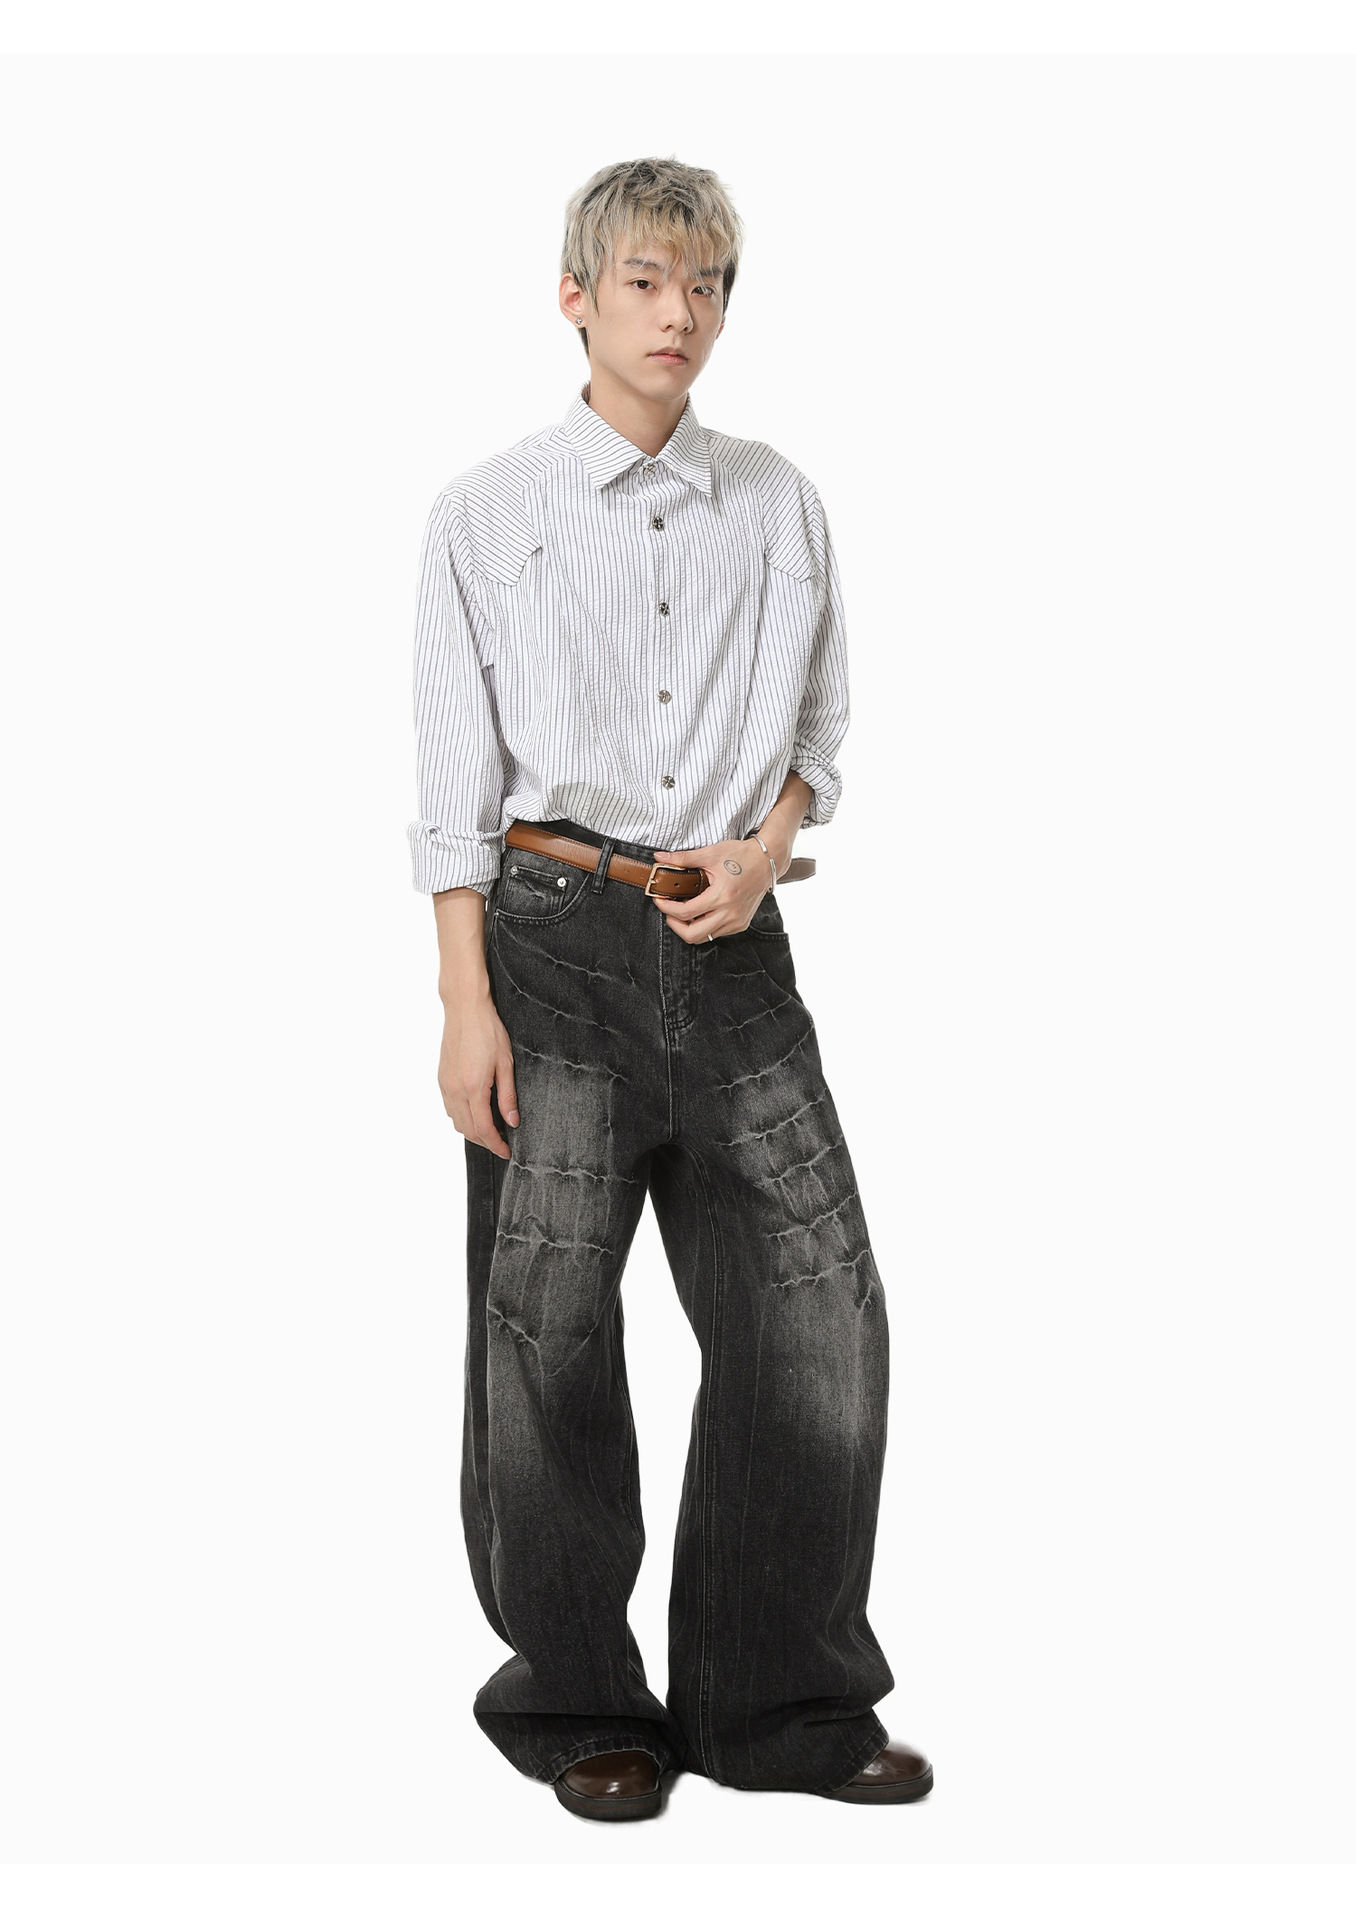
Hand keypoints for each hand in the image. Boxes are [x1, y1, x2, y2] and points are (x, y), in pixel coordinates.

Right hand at [438, 992, 518, 1158]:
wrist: (465, 1010)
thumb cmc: (488, 1031)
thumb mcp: (506, 1064)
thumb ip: (508, 1096)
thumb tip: (512, 1122)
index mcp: (473, 1087)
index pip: (484, 1129)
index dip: (496, 1145)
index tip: (507, 1152)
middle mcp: (455, 1090)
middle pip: (468, 1130)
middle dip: (485, 1142)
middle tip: (502, 1144)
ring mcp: (446, 1085)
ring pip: (456, 1122)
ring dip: (473, 1132)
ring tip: (492, 1131)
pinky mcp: (442, 1079)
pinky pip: (450, 1108)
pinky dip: (462, 1119)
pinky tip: (476, 1114)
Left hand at [648, 835, 777, 944]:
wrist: (766, 861)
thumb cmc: (741, 855)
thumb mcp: (710, 853)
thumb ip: (683, 858)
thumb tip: (659, 858)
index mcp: (722, 895)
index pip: (686, 912)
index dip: (667, 908)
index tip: (660, 900)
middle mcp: (730, 912)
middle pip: (692, 935)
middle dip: (675, 925)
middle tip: (669, 912)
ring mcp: (737, 921)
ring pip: (704, 937)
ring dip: (689, 927)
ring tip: (684, 911)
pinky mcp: (741, 924)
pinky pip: (717, 933)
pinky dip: (704, 926)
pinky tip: (701, 912)